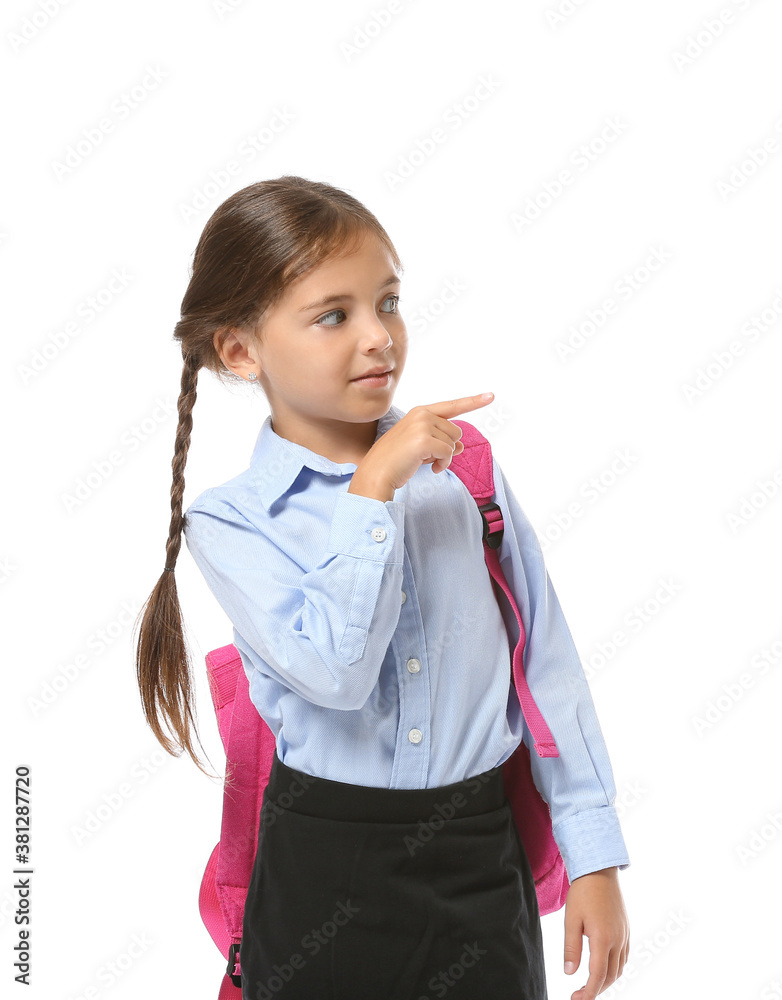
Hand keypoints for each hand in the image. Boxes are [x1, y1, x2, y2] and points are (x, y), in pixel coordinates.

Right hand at [356, 392, 494, 490]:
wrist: (378, 473)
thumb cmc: (397, 461)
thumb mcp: (422, 448)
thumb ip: (441, 441)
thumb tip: (461, 446)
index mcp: (420, 412)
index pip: (452, 406)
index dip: (473, 402)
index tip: (491, 396)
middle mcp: (422, 415)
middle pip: (456, 431)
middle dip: (448, 447)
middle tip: (431, 458)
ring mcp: (422, 426)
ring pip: (453, 443)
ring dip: (446, 458)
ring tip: (429, 463)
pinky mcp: (423, 440)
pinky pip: (448, 453)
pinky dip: (443, 464)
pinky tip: (432, 469)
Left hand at [562, 867, 629, 999]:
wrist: (600, 871)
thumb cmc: (583, 893)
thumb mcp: (571, 919)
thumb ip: (571, 948)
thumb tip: (569, 973)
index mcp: (602, 938)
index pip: (597, 975)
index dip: (588, 992)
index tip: (577, 999)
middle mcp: (617, 940)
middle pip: (610, 976)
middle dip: (596, 989)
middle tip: (579, 995)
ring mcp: (624, 935)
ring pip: (619, 969)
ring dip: (606, 981)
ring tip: (590, 985)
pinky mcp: (626, 930)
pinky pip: (624, 957)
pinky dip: (615, 969)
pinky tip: (604, 968)